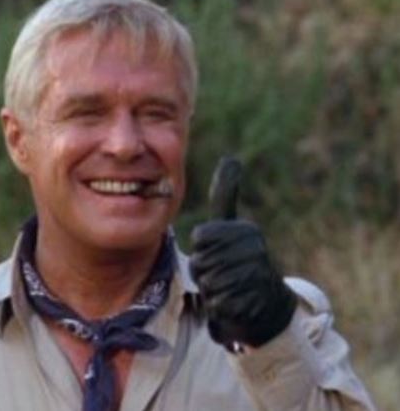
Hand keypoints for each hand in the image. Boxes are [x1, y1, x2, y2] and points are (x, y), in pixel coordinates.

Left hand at [189, 156, 296, 348]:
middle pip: (201, 261)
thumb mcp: (231, 227)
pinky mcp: (255, 304)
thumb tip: (230, 159)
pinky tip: (236, 306)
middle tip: (224, 275)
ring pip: (207, 284)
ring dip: (212, 291)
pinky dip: (221, 309)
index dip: (203, 249)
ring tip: (230, 289)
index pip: (201, 236)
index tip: (219, 252)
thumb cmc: (240, 263)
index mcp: (245, 230)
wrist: (267, 306)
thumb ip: (226, 195)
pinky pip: (217, 306)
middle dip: (205, 272)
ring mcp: (256, 277)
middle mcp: (255, 250)